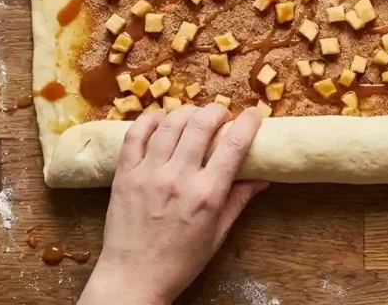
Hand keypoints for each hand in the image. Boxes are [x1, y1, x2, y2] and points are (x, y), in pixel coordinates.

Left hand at [79, 104, 268, 304]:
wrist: (133, 277)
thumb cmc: (180, 260)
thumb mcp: (218, 234)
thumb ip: (239, 200)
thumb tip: (262, 177)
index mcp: (207, 195)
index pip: (234, 145)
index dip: (248, 122)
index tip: (254, 114)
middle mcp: (178, 179)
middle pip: (201, 124)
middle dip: (217, 110)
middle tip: (223, 113)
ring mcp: (148, 173)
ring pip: (170, 123)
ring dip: (188, 111)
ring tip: (195, 114)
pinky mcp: (125, 174)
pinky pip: (135, 134)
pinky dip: (151, 119)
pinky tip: (162, 118)